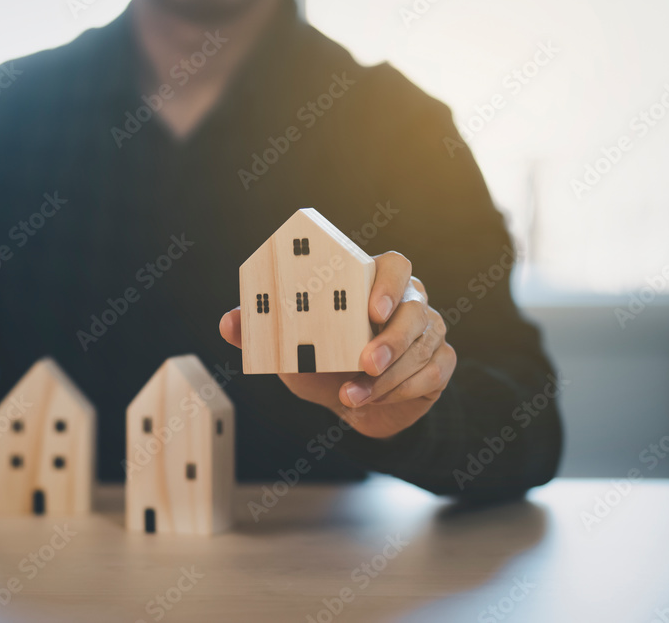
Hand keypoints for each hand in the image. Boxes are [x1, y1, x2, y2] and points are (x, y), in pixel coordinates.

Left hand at [220, 251, 455, 438]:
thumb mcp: (289, 347)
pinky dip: (401, 391)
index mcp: (374, 285)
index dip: (387, 284)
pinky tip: (372, 400)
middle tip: (364, 361)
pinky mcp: (440, 364)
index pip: (396, 266)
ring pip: (421, 349)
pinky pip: (431, 375)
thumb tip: (228, 322)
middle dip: (390, 339)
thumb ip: (260, 330)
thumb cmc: (321, 362)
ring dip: (386, 377)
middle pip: (415, 311)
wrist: (351, 403)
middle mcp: (409, 303)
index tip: (370, 309)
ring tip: (351, 396)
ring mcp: (429, 333)